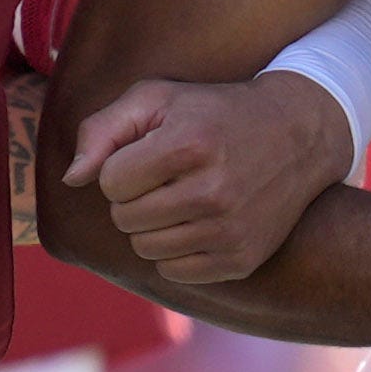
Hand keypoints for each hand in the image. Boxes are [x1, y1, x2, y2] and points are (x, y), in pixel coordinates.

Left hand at [68, 72, 358, 283]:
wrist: (298, 134)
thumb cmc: (211, 113)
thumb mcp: (154, 99)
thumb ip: (102, 130)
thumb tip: (72, 179)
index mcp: (189, 147)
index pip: (111, 182)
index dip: (120, 168)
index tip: (148, 154)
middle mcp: (213, 193)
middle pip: (124, 219)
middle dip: (133, 197)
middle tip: (166, 177)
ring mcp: (231, 231)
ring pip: (145, 248)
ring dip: (151, 226)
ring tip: (180, 198)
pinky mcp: (242, 259)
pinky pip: (174, 272)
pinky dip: (174, 251)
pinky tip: (196, 223)